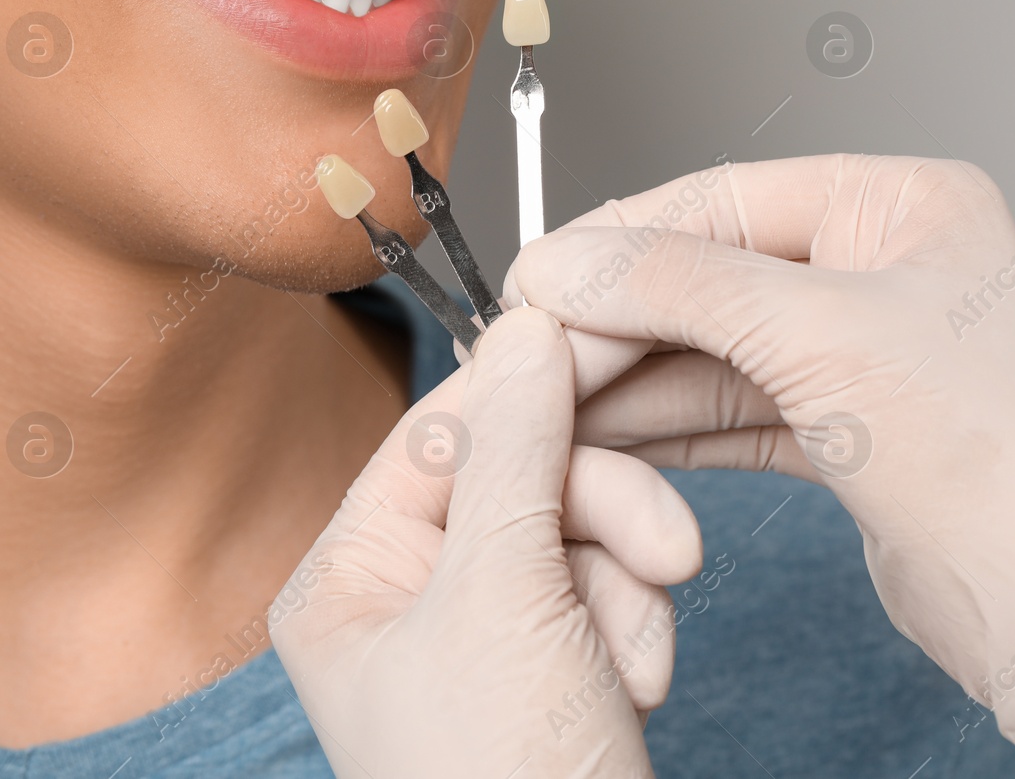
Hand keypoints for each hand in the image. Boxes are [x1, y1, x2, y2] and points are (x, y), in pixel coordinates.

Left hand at [271, 307, 702, 778]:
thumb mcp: (502, 597)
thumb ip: (515, 452)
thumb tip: (525, 330)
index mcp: (347, 577)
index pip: (434, 437)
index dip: (522, 396)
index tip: (602, 350)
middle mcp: (400, 599)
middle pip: (514, 479)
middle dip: (598, 513)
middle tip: (667, 551)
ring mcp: (473, 637)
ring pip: (571, 533)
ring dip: (624, 582)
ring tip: (636, 659)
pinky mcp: (542, 669)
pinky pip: (600, 592)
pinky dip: (632, 626)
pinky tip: (636, 684)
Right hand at [507, 154, 1014, 760]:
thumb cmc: (1006, 461)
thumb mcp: (821, 336)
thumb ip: (676, 285)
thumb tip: (566, 264)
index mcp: (898, 209)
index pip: (719, 199)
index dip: (618, 239)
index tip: (539, 277)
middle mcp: (878, 273)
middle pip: (701, 278)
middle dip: (613, 322)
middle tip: (532, 355)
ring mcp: (856, 356)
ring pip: (704, 353)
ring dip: (623, 383)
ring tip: (548, 404)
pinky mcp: (841, 435)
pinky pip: (724, 415)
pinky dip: (660, 430)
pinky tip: (601, 440)